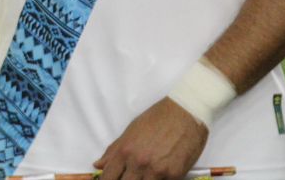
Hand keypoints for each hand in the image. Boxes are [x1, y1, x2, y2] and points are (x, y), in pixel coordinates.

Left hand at [94, 96, 208, 179]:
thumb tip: (98, 165)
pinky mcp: (174, 175)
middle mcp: (139, 163)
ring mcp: (157, 171)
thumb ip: (114, 150)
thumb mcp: (131, 130)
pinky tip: (158, 175)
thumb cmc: (158, 118)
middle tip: (129, 177)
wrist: (186, 111)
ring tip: (144, 175)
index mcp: (125, 151)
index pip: (108, 177)